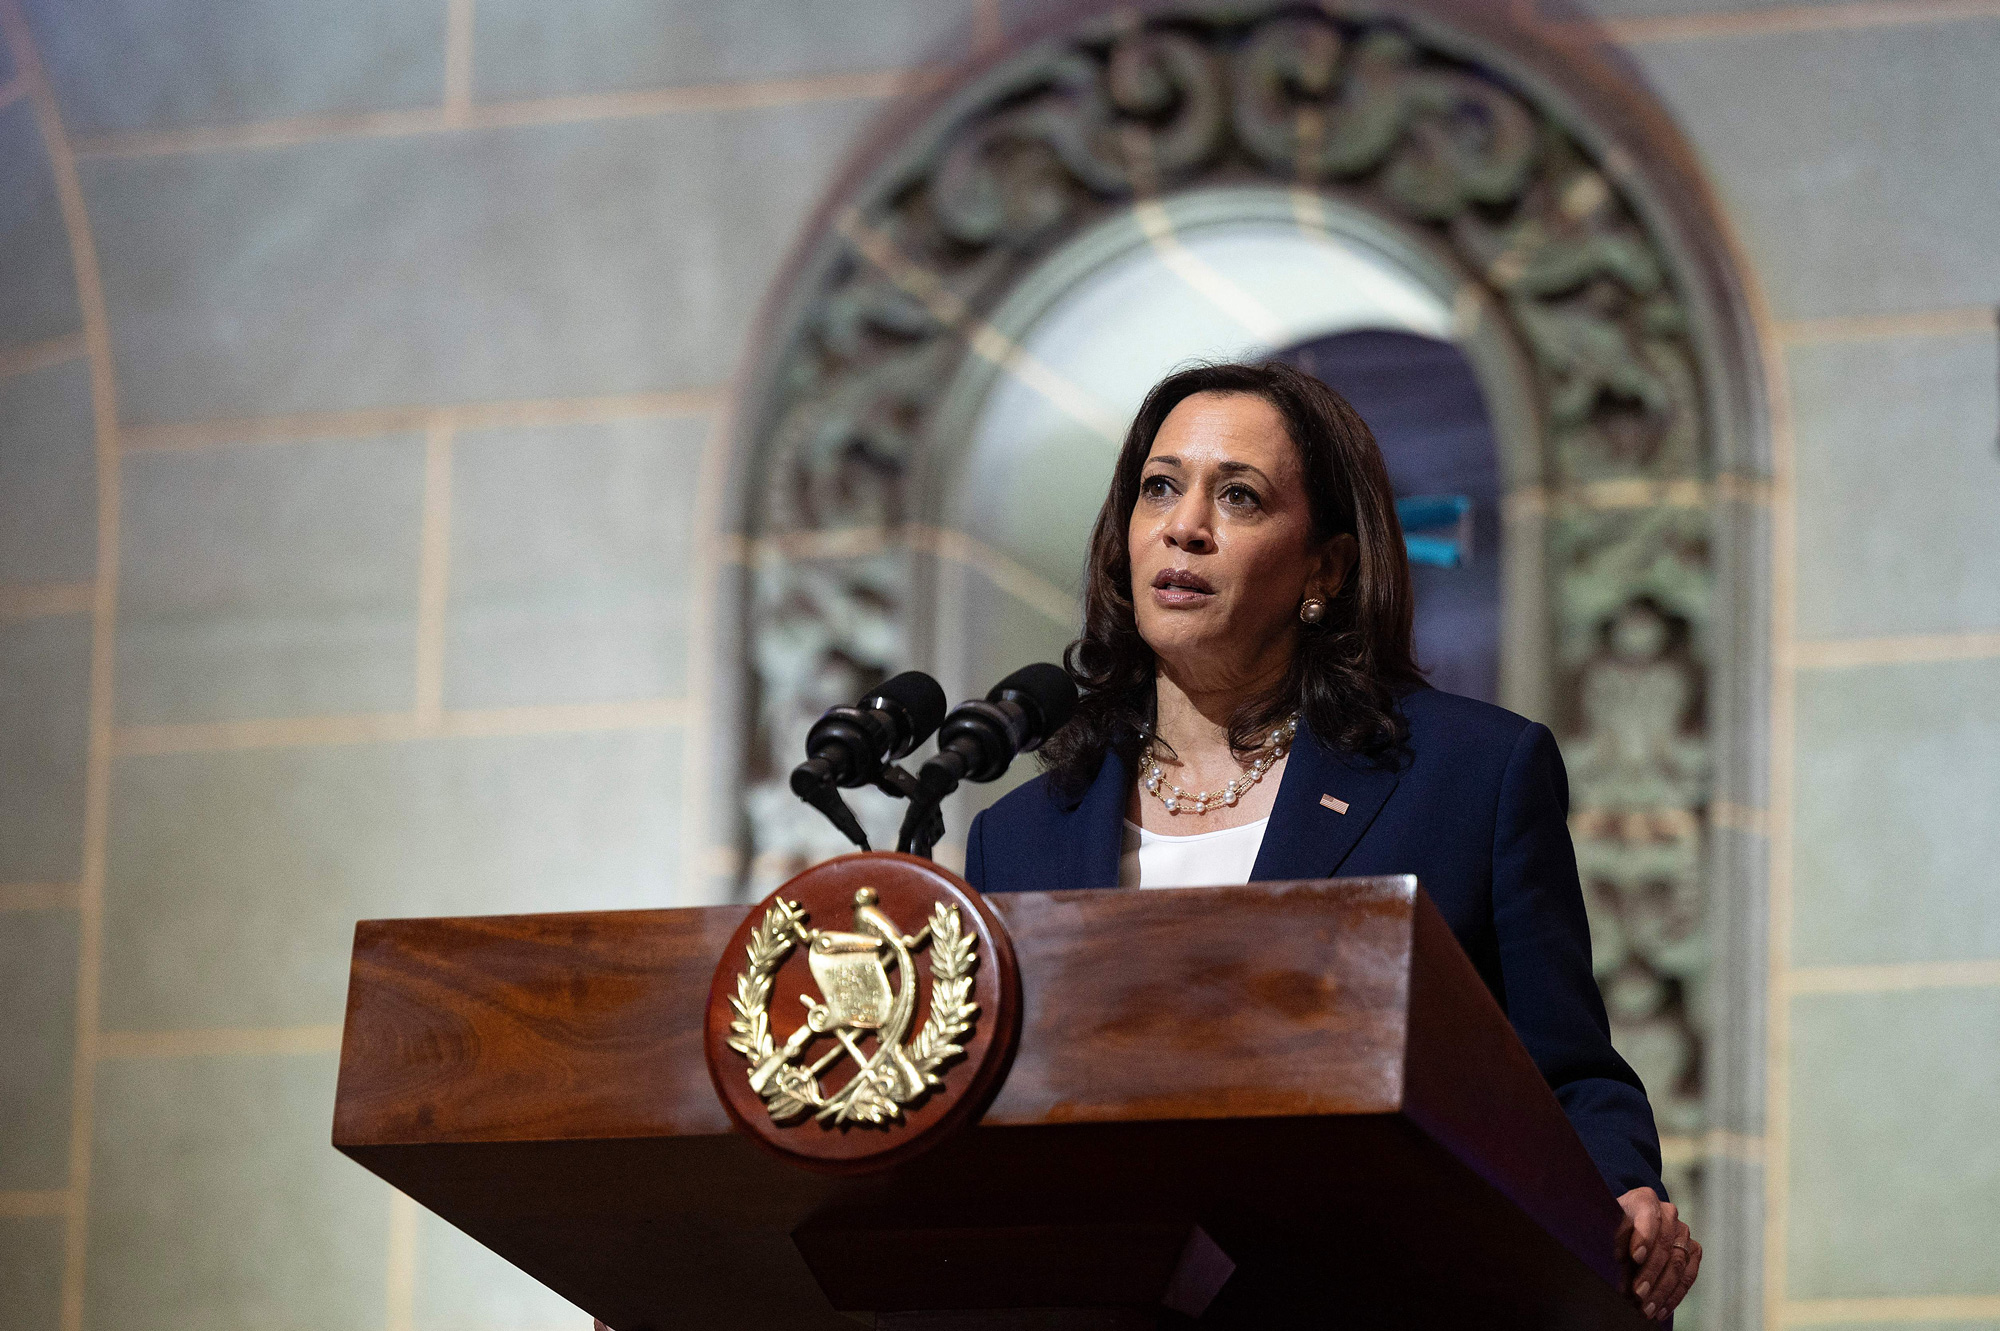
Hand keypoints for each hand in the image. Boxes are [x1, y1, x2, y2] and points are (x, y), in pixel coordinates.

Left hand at [1615, 1186, 1699, 1320]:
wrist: (1630, 1220)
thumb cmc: (1615, 1225)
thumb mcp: (1608, 1227)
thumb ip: (1616, 1244)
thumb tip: (1622, 1271)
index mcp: (1644, 1199)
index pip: (1647, 1215)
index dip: (1643, 1237)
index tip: (1634, 1258)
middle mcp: (1668, 1213)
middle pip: (1664, 1245)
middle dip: (1650, 1274)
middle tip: (1638, 1294)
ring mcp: (1683, 1232)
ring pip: (1678, 1263)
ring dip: (1662, 1290)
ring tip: (1647, 1309)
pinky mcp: (1693, 1250)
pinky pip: (1688, 1275)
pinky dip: (1674, 1295)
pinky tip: (1661, 1309)